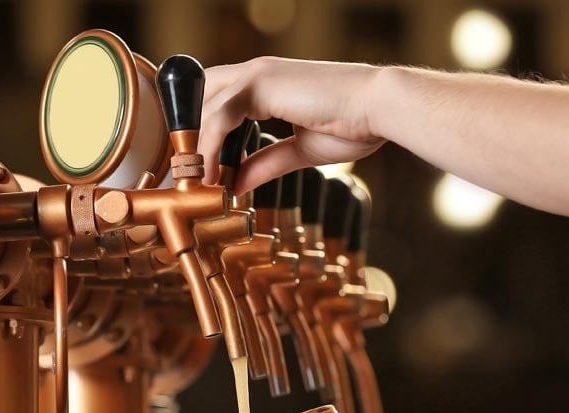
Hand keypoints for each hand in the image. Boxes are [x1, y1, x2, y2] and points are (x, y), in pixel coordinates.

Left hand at [200, 57, 387, 193]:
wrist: (380, 109)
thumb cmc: (354, 124)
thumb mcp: (300, 151)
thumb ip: (266, 163)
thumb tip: (237, 183)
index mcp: (268, 85)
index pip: (218, 101)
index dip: (204, 132)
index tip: (202, 169)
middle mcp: (258, 73)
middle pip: (201, 97)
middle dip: (190, 134)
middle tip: (188, 175)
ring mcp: (258, 74)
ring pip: (206, 107)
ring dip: (195, 146)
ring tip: (195, 182)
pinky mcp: (262, 83)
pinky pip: (220, 115)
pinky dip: (210, 146)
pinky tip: (211, 174)